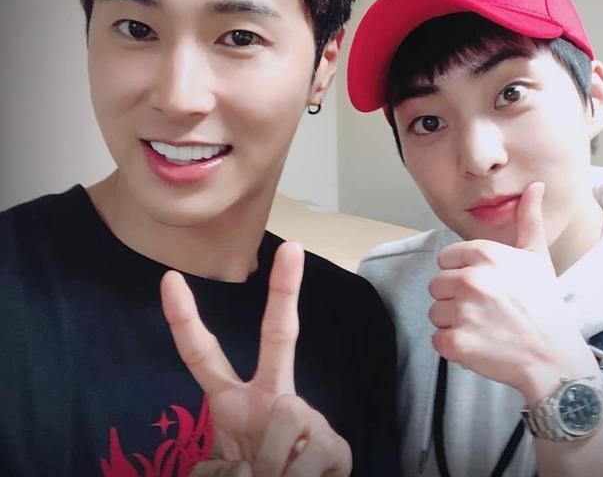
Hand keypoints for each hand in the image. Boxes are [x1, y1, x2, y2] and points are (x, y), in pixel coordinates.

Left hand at [160, 241, 351, 476]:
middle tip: (293, 247)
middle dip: (284, 291)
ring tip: (276, 476)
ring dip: (270, 465)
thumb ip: (225, 461)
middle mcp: (270, 397)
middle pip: (279, 336)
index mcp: (234, 400)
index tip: (169, 278)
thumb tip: (262, 460)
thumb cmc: (255, 471)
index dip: (184, 319)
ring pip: (284, 419)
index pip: (203, 354)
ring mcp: (304, 415)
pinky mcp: (334, 443)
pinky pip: (305, 453)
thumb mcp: (225, 468)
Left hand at [428, 182, 596, 401]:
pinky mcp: (458, 342)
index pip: (444, 260)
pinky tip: (479, 345)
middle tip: (485, 310)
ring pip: (435, 313)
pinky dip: (453, 347)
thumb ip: (528, 219)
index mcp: (485, 254)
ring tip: (484, 328)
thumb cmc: (544, 306)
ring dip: (454, 323)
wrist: (554, 358)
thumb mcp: (537, 257)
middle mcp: (471, 279)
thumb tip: (534, 186)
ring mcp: (463, 311)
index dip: (461, 275)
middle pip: (436, 286)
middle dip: (455, 299)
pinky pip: (437, 340)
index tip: (483, 287)